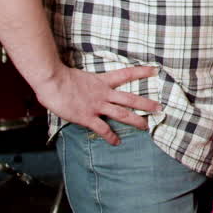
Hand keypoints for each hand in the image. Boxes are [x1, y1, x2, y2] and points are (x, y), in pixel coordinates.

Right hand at [34, 65, 161, 144]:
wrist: (52, 81)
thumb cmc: (60, 77)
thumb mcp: (80, 76)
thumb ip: (87, 82)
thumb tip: (83, 85)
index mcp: (102, 81)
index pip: (126, 74)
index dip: (142, 72)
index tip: (156, 70)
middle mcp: (103, 93)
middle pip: (130, 98)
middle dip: (146, 104)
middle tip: (160, 108)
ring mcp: (96, 105)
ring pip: (121, 114)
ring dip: (135, 120)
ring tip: (146, 126)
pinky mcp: (87, 117)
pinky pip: (102, 128)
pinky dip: (110, 136)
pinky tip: (116, 142)